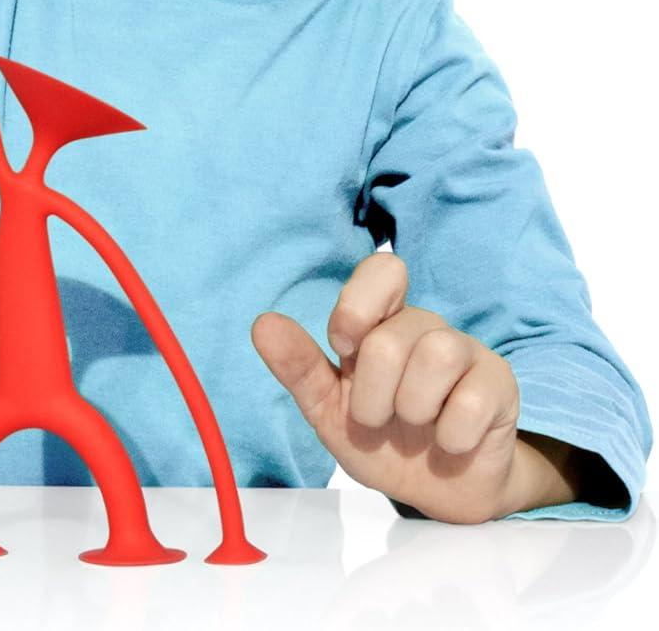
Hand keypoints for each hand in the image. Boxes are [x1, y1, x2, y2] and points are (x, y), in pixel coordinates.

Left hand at [251, 252, 522, 523]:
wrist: (440, 494)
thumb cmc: (383, 441)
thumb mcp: (330, 411)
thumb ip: (299, 367)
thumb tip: (262, 324)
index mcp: (381, 323)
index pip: (383, 269)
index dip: (358, 306)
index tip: (344, 346)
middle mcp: (424, 327)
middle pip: (391, 337)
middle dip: (374, 396)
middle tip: (381, 420)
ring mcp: (467, 351)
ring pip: (437, 354)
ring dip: (414, 410)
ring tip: (417, 428)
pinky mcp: (500, 384)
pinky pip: (472, 400)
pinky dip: (451, 435)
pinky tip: (450, 442)